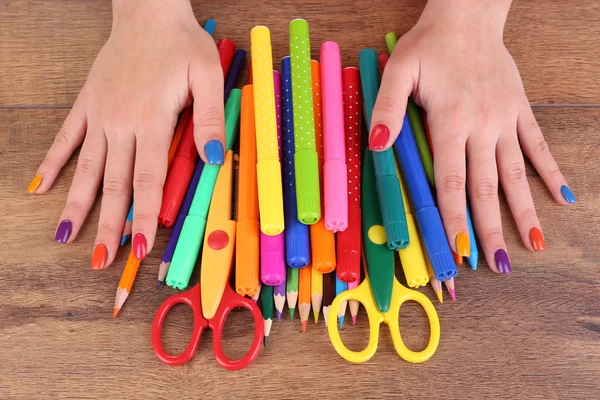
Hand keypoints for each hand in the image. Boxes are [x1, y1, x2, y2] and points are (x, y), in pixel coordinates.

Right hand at [29, 0, 224, 268]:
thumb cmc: (182, 44)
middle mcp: (120, 123)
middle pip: (116, 185)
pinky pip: (66, 138)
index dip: (144, 218)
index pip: (148, 181)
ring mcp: (100, 115)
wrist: (148, 11)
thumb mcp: (207, 76)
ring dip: (78, 205)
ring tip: (66, 237)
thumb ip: (210, 120)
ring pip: (89, 169)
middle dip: (110, 226)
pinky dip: (53, 163)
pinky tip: (41, 187)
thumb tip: (214, 160)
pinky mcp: (87, 104)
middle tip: (102, 262)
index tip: (139, 249)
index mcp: (151, 120)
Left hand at [369, 0, 574, 272]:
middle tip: (496, 264)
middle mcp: (483, 126)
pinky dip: (550, 171)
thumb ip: (388, 109)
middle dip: (489, 228)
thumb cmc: (430, 44)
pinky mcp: (519, 111)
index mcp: (451, 122)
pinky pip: (538, 146)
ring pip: (515, 173)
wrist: (468, 15)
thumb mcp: (399, 71)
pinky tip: (563, 197)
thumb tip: (378, 145)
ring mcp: (505, 120)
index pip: (453, 183)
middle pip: (486, 187)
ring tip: (533, 244)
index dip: (454, 220)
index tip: (459, 253)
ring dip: (524, 210)